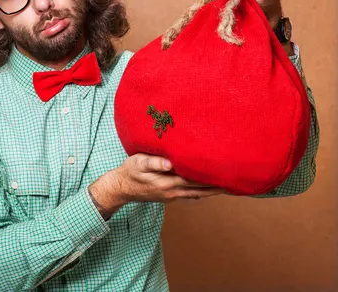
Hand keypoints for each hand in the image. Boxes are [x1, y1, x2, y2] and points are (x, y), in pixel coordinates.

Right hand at [88, 153, 223, 218]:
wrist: (120, 188)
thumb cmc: (129, 171)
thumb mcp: (138, 162)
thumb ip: (154, 162)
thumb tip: (171, 163)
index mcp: (168, 181)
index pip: (196, 178)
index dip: (212, 175)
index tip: (227, 171)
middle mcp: (174, 191)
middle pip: (202, 188)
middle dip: (219, 184)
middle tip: (237, 179)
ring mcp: (173, 196)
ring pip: (198, 193)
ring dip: (214, 190)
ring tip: (230, 186)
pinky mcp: (170, 196)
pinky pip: (191, 194)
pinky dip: (203, 191)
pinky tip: (210, 189)